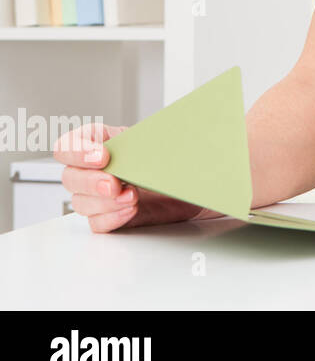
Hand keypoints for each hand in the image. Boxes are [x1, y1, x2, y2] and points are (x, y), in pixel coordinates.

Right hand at [53, 123, 215, 232]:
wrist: (198, 184)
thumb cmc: (177, 157)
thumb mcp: (164, 140)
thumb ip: (148, 139)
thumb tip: (150, 138)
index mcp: (104, 142)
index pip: (70, 144)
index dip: (78, 150)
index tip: (102, 156)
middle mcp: (96, 170)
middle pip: (70, 177)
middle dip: (91, 181)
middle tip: (114, 184)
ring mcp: (101, 196)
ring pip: (81, 202)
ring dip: (104, 202)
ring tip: (132, 196)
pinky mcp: (111, 217)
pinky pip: (97, 223)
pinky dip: (113, 218)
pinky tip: (131, 210)